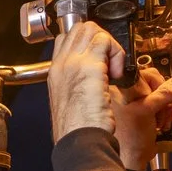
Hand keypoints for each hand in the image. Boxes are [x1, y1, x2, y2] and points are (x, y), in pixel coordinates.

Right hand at [46, 22, 119, 142]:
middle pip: (80, 29)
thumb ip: (76, 84)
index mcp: (54, 73)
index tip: (100, 60)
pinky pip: (105, 42)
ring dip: (110, 46)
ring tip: (113, 70)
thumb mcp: (70, 103)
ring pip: (93, 30)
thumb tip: (91, 78)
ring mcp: (73, 63)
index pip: (66, 38)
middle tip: (109, 65)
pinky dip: (117, 53)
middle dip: (100, 41)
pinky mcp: (89, 67)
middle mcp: (60, 64)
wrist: (79, 141)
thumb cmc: (78, 129)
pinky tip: (117, 75)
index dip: (87, 43)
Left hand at [111, 63, 171, 170]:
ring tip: (162, 121)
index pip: (145, 73)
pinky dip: (164, 114)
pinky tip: (163, 123)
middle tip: (163, 111)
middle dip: (164, 100)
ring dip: (165, 109)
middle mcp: (123, 92)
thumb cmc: (129, 138)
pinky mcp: (140, 112)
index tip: (163, 94)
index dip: (157, 83)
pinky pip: (158, 106)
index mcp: (119, 88)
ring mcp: (132, 103)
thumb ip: (164, 94)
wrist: (131, 159)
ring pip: (158, 96)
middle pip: (155, 85)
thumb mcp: (147, 111)